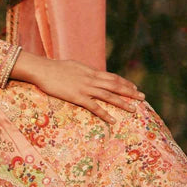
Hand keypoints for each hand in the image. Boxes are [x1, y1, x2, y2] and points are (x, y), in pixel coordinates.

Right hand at [11, 51, 144, 123]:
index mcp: (91, 71)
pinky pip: (95, 107)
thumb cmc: (55, 68)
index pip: (112, 77)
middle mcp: (92, 79)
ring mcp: (86, 88)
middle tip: (142, 97)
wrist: (43, 70)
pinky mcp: (78, 97)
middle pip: (116, 85)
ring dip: (123, 103)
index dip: (124, 82)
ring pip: (109, 96)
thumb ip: (84, 71)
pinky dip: (105, 114)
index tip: (133, 87)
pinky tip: (113, 120)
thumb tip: (90, 74)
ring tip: (134, 109)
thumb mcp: (74, 66)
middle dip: (130, 92)